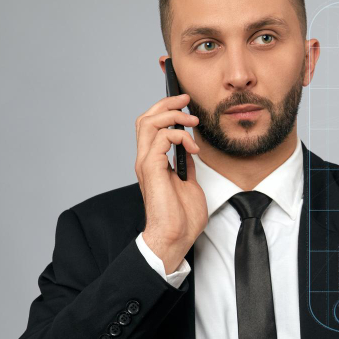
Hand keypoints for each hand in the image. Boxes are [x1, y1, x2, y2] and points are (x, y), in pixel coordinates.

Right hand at [135, 93, 206, 272]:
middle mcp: (145, 160)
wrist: (175, 237)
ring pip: (149, 122)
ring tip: (192, 122)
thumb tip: (189, 149)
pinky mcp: (152, 169)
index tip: (185, 104)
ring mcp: (146, 163)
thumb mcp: (189, 183)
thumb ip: (185, 164)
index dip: (165, 109)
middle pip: (145, 118)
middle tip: (186, 100)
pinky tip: (193, 148)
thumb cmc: (181, 218)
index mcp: (153, 163)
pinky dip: (180, 136)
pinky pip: (161, 138)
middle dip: (167, 103)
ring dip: (173, 116)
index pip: (151, 126)